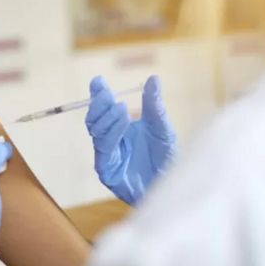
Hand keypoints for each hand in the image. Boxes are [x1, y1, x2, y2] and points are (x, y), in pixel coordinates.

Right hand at [85, 76, 176, 205]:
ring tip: (123, 108)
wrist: (172, 186)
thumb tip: (154, 78)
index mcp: (118, 127)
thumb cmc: (166, 159)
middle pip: (93, 118)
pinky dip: (112, 132)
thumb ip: (154, 105)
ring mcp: (106, 155)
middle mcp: (109, 140)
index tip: (98, 80)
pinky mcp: (106, 170)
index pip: (103, 108)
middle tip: (109, 94)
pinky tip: (124, 122)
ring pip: (95, 131)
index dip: (98, 94)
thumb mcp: (162, 128)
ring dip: (107, 117)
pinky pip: (103, 148)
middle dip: (98, 104)